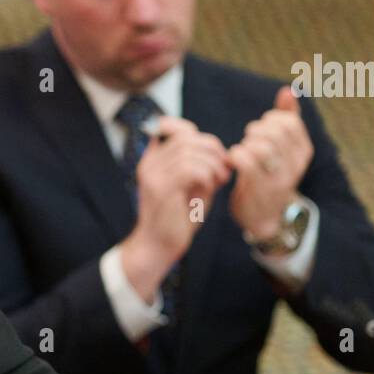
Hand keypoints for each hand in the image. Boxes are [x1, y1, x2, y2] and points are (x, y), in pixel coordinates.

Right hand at [121, 116, 230, 301]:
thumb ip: (201, 167)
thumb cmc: (177, 218)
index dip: (198, 135)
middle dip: (212, 150)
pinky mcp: (161, 189)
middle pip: (186, 138)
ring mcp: (152, 175)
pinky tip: (210, 188)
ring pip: (189, 151)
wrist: (158, 246)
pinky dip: (206, 175)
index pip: (171, 126)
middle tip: (224, 170)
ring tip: (219, 180)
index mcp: (153, 159)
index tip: (214, 154)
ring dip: (212, 164)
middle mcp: (149, 163)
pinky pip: (189, 169)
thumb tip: (224, 153)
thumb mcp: (192, 186)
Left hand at [227, 88, 313, 239]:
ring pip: (260, 145)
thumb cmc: (269, 175)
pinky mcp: (259, 189)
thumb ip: (287, 118)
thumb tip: (288, 90)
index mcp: (303, 151)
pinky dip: (234, 157)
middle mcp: (296, 164)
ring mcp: (279, 178)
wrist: (264, 218)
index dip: (269, 121)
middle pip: (274, 131)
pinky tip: (231, 162)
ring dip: (244, 145)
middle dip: (255, 132)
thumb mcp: (283, 147)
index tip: (260, 132)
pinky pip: (245, 161)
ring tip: (241, 153)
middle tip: (248, 142)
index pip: (288, 122)